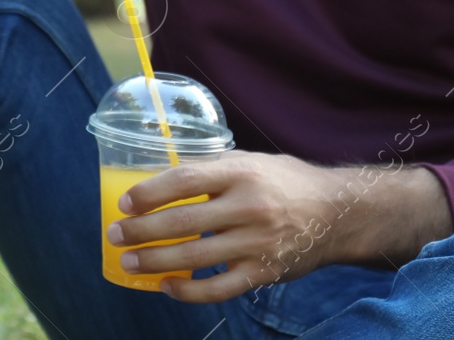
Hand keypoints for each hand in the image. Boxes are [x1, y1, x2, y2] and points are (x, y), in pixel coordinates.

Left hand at [106, 150, 450, 302]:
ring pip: (196, 258)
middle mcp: (249, 207)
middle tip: (115, 235)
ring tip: (129, 261)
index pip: (186, 180)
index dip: (150, 192)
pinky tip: (167, 286)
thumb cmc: (285, 182)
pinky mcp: (265, 272)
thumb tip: (160, 179)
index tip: (125, 202)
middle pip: (184, 222)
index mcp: (242, 173)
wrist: (338, 213)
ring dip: (156, 261)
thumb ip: (212, 170)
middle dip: (142, 231)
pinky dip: (190, 291)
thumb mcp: (250, 162)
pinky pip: (219, 288)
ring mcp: (258, 243)